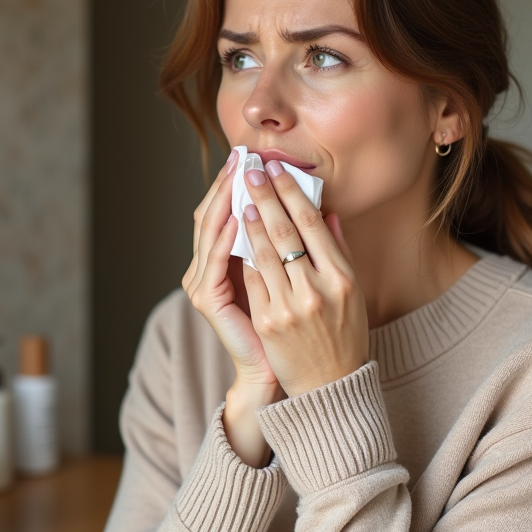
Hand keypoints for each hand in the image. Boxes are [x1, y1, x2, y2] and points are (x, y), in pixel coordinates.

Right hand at [182, 150, 283, 466]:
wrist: (279, 375)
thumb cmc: (295, 331)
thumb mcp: (298, 279)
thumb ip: (303, 246)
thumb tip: (327, 209)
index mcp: (228, 260)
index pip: (229, 211)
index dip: (242, 184)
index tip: (259, 157)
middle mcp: (209, 268)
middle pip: (213, 214)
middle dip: (230, 184)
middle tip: (243, 155)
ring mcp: (204, 283)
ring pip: (210, 231)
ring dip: (226, 201)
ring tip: (240, 176)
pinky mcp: (208, 299)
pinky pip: (215, 260)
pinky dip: (226, 235)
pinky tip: (239, 215)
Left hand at [240, 161, 368, 396]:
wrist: (328, 384)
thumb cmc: (343, 333)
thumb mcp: (351, 292)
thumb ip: (338, 251)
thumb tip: (325, 212)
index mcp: (341, 279)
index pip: (313, 224)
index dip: (293, 193)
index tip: (278, 170)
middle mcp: (316, 291)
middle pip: (285, 232)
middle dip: (266, 195)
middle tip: (251, 170)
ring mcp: (289, 307)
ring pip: (263, 252)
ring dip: (250, 219)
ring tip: (242, 195)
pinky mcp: (266, 321)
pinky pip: (251, 279)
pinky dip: (243, 253)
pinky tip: (236, 232)